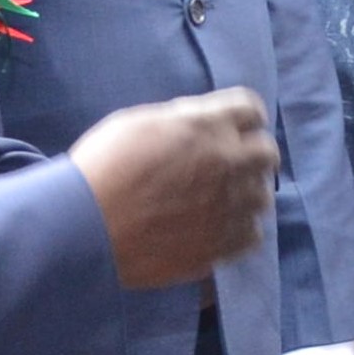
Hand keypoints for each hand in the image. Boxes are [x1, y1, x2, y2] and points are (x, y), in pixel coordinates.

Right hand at [72, 90, 276, 288]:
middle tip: (231, 163)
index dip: (242, 117)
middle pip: (268, 153)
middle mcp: (227, 164)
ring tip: (223, 199)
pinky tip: (218, 227)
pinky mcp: (220, 245)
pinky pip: (252, 235)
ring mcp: (228, 208)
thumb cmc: (103, 166)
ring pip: (263, 197)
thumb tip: (201, 126)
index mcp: (207, 127)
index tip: (235, 126)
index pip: (251, 109)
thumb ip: (182, 121)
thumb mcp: (139, 123)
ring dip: (247, 193)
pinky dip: (240, 229)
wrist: (86, 226)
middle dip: (253, 154)